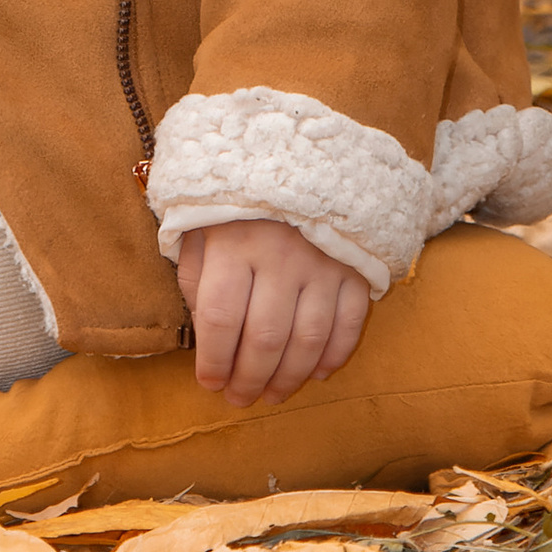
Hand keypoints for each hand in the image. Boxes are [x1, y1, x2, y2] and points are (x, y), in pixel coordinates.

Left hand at [175, 218, 370, 404]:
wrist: (300, 151)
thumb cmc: (238, 199)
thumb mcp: (201, 224)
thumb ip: (196, 276)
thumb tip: (206, 334)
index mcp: (234, 242)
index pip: (221, 319)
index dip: (213, 361)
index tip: (208, 383)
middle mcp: (280, 256)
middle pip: (264, 339)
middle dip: (249, 380)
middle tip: (238, 399)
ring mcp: (322, 263)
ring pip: (307, 341)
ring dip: (288, 378)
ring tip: (271, 395)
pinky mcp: (355, 267)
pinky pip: (349, 325)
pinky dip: (334, 356)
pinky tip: (316, 373)